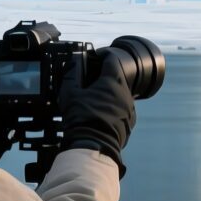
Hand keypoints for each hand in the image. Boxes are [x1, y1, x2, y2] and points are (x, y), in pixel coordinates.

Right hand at [57, 51, 135, 168]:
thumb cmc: (82, 119)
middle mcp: (126, 93)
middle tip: (90, 79)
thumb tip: (71, 67)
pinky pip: (121, 109)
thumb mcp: (70, 95)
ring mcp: (129, 108)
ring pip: (120, 94)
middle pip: (117, 77)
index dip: (104, 55)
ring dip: (108, 93)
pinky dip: (112, 107)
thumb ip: (70, 77)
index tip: (97, 56)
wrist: (94, 145)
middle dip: (104, 76)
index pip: (112, 60)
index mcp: (113, 82)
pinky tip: (99, 113)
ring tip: (93, 99)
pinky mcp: (129, 121)